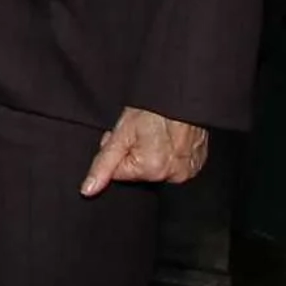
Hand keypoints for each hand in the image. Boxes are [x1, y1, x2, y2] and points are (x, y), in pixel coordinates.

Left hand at [80, 106, 207, 195]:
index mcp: (151, 170)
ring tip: (154, 134)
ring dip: (150, 155)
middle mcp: (173, 177)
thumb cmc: (151, 109)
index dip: (116, 153)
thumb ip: (103, 164)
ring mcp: (188, 172)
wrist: (180, 95)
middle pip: (137, 173)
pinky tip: (167, 138)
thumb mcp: (120, 133)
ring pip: (155, 169)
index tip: (123, 137)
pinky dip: (168, 155)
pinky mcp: (197, 165)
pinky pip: (174, 165)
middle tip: (139, 133)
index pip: (118, 173)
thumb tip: (88, 190)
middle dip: (132, 155)